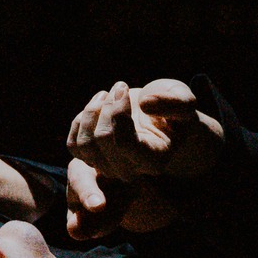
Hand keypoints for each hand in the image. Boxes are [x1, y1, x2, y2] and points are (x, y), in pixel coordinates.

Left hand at [62, 79, 222, 238]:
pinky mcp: (92, 159)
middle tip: (120, 86)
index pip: (125, 144)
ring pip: (85, 144)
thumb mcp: (184, 100)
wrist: (161, 119)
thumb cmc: (173, 109)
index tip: (123, 86)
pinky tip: (97, 105)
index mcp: (154, 160)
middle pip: (103, 140)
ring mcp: (108, 167)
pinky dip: (80, 121)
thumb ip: (175, 102)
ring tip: (107, 93)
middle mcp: (130, 170)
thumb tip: (144, 104)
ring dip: (92, 112)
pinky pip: (73, 145)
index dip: (118, 113)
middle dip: (107, 107)